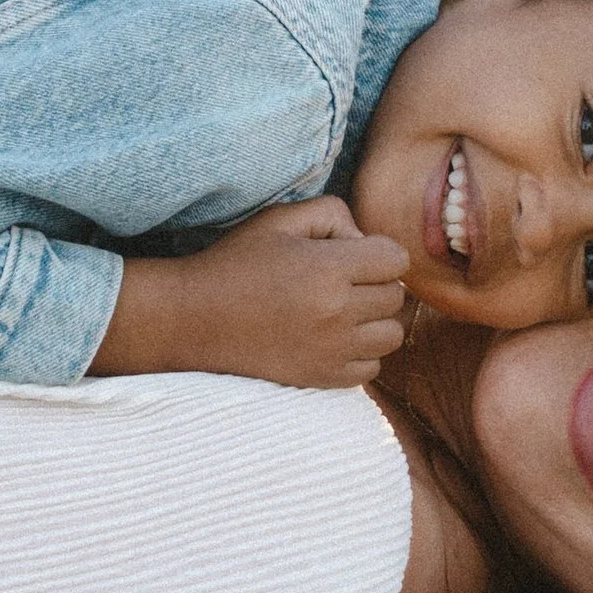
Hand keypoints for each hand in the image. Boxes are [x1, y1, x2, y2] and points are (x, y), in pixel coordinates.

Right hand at [94, 200, 410, 389]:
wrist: (196, 318)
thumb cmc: (236, 262)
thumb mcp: (280, 219)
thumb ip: (332, 214)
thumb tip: (362, 240)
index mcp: (329, 269)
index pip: (396, 260)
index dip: (378, 251)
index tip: (353, 253)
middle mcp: (338, 313)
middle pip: (395, 297)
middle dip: (376, 283)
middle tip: (344, 280)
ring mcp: (331, 350)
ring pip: (391, 336)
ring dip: (375, 320)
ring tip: (345, 310)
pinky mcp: (321, 378)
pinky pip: (371, 369)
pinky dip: (362, 353)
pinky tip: (335, 338)